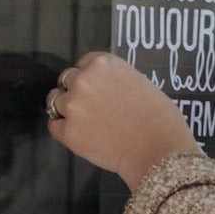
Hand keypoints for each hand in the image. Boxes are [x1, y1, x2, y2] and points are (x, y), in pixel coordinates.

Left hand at [46, 52, 199, 192]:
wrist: (158, 150)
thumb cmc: (160, 120)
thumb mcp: (141, 83)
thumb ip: (117, 80)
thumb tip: (107, 89)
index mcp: (104, 64)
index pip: (83, 63)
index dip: (89, 77)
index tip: (95, 88)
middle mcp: (84, 79)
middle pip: (66, 80)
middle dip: (76, 92)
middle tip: (91, 107)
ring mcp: (73, 106)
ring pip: (56, 102)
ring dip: (68, 111)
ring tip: (87, 123)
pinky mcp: (68, 132)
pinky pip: (54, 127)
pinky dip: (64, 131)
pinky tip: (82, 135)